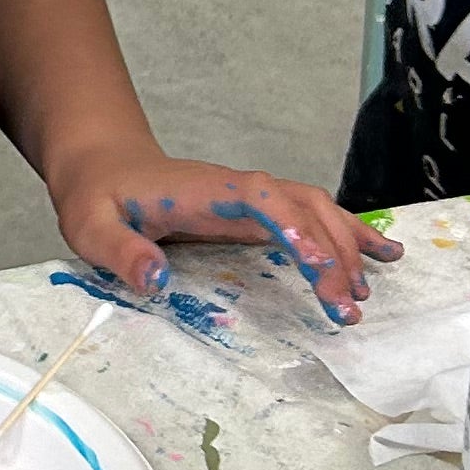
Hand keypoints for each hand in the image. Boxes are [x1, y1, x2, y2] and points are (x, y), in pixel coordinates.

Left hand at [59, 160, 402, 326]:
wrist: (102, 162)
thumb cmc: (96, 195)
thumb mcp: (90, 227)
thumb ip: (122, 253)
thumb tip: (156, 282)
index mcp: (203, 190)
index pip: (261, 200)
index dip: (294, 228)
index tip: (318, 267)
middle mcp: (237, 188)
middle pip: (301, 207)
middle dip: (332, 252)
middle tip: (347, 306)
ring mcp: (250, 196)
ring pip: (314, 209)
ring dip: (347, 243)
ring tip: (369, 289)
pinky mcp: (255, 210)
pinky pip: (309, 216)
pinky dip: (346, 233)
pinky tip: (379, 253)